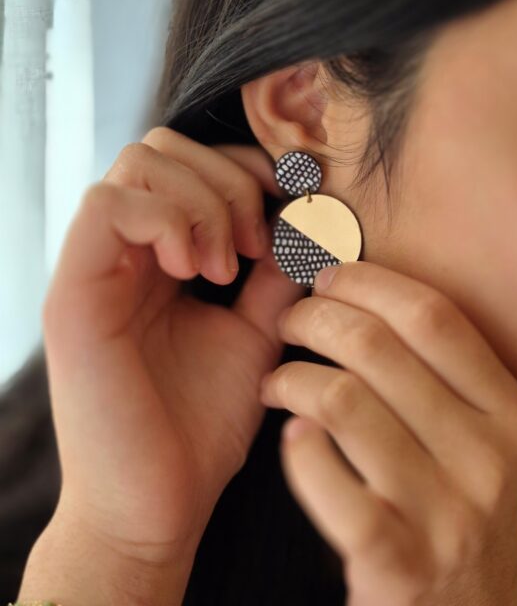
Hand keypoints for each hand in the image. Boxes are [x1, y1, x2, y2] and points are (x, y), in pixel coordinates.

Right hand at [41, 127, 304, 566]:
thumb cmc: (199, 426)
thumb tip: (307, 217)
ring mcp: (93, 269)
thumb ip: (275, 275)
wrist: (156, 505)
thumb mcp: (255, 333)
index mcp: (159, 258)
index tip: (285, 212)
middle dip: (225, 180)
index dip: (244, 168)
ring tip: (224, 265)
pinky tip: (194, 270)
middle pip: (161, 147)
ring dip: (199, 201)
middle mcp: (122, 254)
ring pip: (136, 165)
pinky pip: (108, 207)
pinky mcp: (72, 294)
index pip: (190, 162)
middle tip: (252, 245)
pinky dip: (165, 220)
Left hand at [259, 261, 516, 605]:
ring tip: (278, 382)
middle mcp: (486, 456)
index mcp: (507, 411)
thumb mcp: (472, 435)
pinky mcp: (395, 560)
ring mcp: (444, 512)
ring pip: (340, 399)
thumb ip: (434, 370)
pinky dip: (296, 445)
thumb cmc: (454, 503)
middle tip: (288, 322)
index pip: (432, 315)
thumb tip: (354, 286)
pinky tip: (291, 437)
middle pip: (376, 346)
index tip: (327, 276)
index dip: (368, 281)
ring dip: (290, 376)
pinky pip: (323, 474)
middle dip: (314, 317)